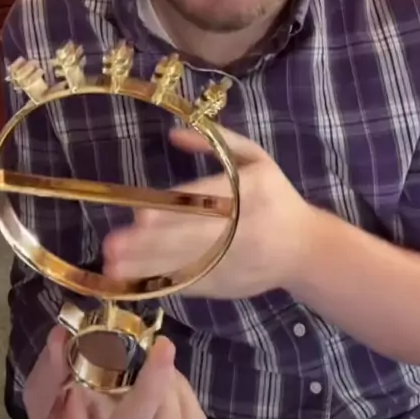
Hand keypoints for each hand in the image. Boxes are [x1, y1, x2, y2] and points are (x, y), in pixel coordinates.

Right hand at [24, 326, 209, 418]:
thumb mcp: (43, 416)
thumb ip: (48, 378)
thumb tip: (61, 337)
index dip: (148, 389)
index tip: (161, 348)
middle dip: (167, 392)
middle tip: (157, 359)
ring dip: (183, 400)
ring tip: (165, 375)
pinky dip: (193, 414)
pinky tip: (174, 397)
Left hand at [103, 125, 313, 297]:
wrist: (306, 249)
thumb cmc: (276, 196)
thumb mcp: (256, 158)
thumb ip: (220, 141)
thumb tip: (175, 133)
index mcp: (252, 191)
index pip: (208, 202)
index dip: (174, 210)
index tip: (141, 216)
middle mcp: (243, 229)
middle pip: (192, 238)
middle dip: (150, 244)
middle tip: (113, 245)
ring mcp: (234, 262)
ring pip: (188, 265)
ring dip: (148, 267)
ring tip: (114, 267)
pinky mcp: (228, 285)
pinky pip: (193, 285)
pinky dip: (163, 284)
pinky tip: (135, 283)